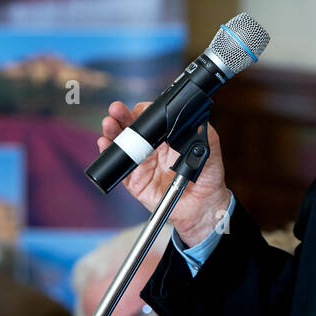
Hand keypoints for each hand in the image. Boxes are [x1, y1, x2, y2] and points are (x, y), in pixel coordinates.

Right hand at [97, 100, 232, 246]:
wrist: (203, 205)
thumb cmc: (207, 176)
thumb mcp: (210, 147)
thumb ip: (202, 130)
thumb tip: (195, 116)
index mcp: (167, 137)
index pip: (149, 119)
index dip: (141, 112)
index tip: (138, 109)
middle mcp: (152, 148)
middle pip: (131, 127)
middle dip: (121, 116)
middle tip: (116, 110)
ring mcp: (142, 163)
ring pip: (121, 144)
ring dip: (112, 131)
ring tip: (109, 124)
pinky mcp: (135, 181)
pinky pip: (119, 167)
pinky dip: (109, 155)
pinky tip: (105, 144)